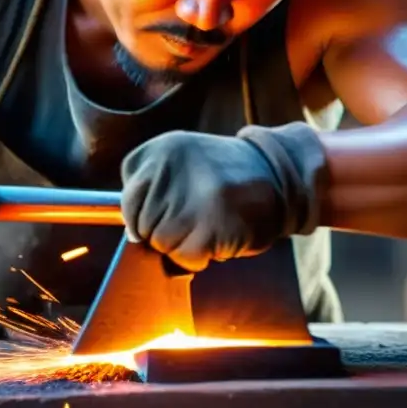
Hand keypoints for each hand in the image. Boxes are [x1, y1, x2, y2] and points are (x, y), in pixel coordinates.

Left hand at [120, 124, 328, 271]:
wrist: (278, 174)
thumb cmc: (225, 176)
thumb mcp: (183, 161)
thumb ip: (152, 188)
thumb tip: (132, 234)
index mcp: (160, 150)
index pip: (128, 202)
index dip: (146, 216)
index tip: (168, 212)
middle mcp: (170, 168)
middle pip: (142, 225)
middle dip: (165, 231)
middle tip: (196, 216)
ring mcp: (190, 196)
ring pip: (161, 243)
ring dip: (183, 244)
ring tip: (208, 224)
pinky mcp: (209, 225)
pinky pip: (185, 257)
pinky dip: (199, 256)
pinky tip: (218, 235)